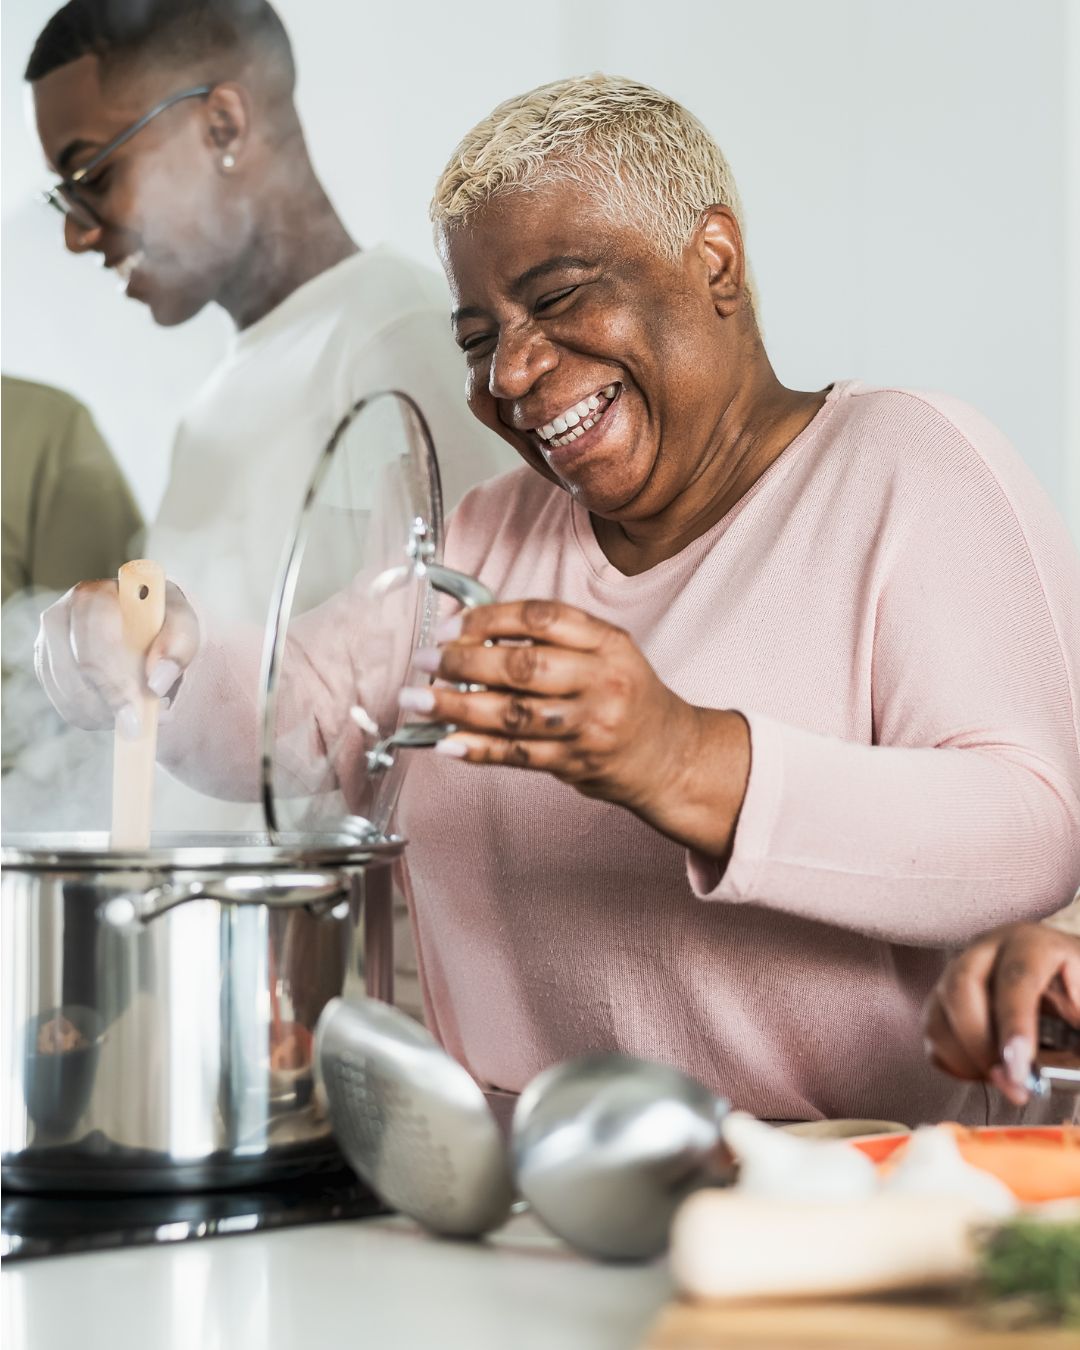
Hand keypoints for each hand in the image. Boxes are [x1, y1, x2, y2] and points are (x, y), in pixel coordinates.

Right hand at [35, 579, 199, 737]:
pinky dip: (95, 718)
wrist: (146, 628)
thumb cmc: (164, 623)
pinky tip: (120, 711)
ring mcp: (47, 643)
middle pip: (77, 669)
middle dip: (111, 702)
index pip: (94, 638)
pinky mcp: (46, 670)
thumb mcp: (183, 626)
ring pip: (69, 694)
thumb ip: (178, 647)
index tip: (137, 713)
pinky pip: (66, 706)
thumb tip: (156, 683)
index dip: (114, 679)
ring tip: (140, 712)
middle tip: (140, 725)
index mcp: (95, 594)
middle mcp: (61, 614)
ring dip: (106, 713)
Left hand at [399, 599, 750, 853]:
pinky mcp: (576, 763)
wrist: (671, 756)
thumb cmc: (628, 697)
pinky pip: (516, 753)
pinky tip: (445, 739)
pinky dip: (476, 747)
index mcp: (608, 642)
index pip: (542, 617)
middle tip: (426, 661)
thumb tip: (473, 633)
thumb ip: (553, 638)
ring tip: (419, 700)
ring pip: (513, 713)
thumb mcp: (607, 651)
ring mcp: (589, 726)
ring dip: (456, 706)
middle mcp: (602, 681)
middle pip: (524, 666)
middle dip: (464, 662)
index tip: (451, 626)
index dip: (490, 618)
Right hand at [922, 922, 1079, 1104]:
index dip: (1015, 1023)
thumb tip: (1052, 1066)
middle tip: (1010, 1083)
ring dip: (967, 1058)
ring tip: (1005, 1080)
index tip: (1019, 1065)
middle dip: (980, 1043)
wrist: (1063, 980)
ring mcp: (958, 971)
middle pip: (961, 988)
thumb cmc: (1077, 989)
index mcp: (1032, 944)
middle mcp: (987, 950)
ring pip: (939, 1013)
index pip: (1016, 978)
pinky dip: (955, 1062)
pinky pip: (934, 1033)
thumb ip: (1078, 1024)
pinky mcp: (943, 997)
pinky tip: (987, 1069)